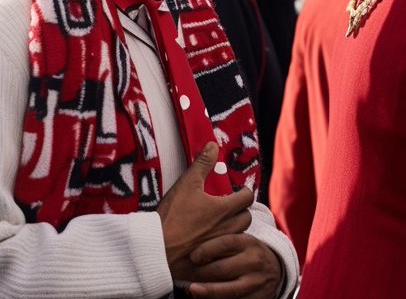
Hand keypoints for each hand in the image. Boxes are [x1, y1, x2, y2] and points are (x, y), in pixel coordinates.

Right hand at [158, 143, 254, 278]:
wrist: (158, 248)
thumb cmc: (172, 216)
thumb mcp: (186, 184)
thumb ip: (202, 164)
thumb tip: (213, 146)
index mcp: (224, 209)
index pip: (247, 197)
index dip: (244, 191)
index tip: (237, 190)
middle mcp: (227, 228)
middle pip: (247, 218)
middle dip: (241, 210)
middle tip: (230, 206)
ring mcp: (221, 246)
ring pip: (239, 235)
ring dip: (235, 227)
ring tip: (222, 222)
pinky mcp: (214, 260)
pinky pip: (228, 252)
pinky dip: (226, 245)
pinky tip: (214, 241)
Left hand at [185, 233, 282, 298]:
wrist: (274, 268)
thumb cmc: (246, 253)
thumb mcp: (240, 242)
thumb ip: (221, 244)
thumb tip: (192, 254)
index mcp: (248, 242)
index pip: (225, 243)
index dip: (206, 250)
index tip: (193, 257)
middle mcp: (255, 261)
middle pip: (222, 269)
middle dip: (202, 273)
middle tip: (186, 275)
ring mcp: (257, 281)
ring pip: (229, 290)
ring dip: (208, 291)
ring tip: (192, 290)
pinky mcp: (259, 297)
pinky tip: (207, 298)